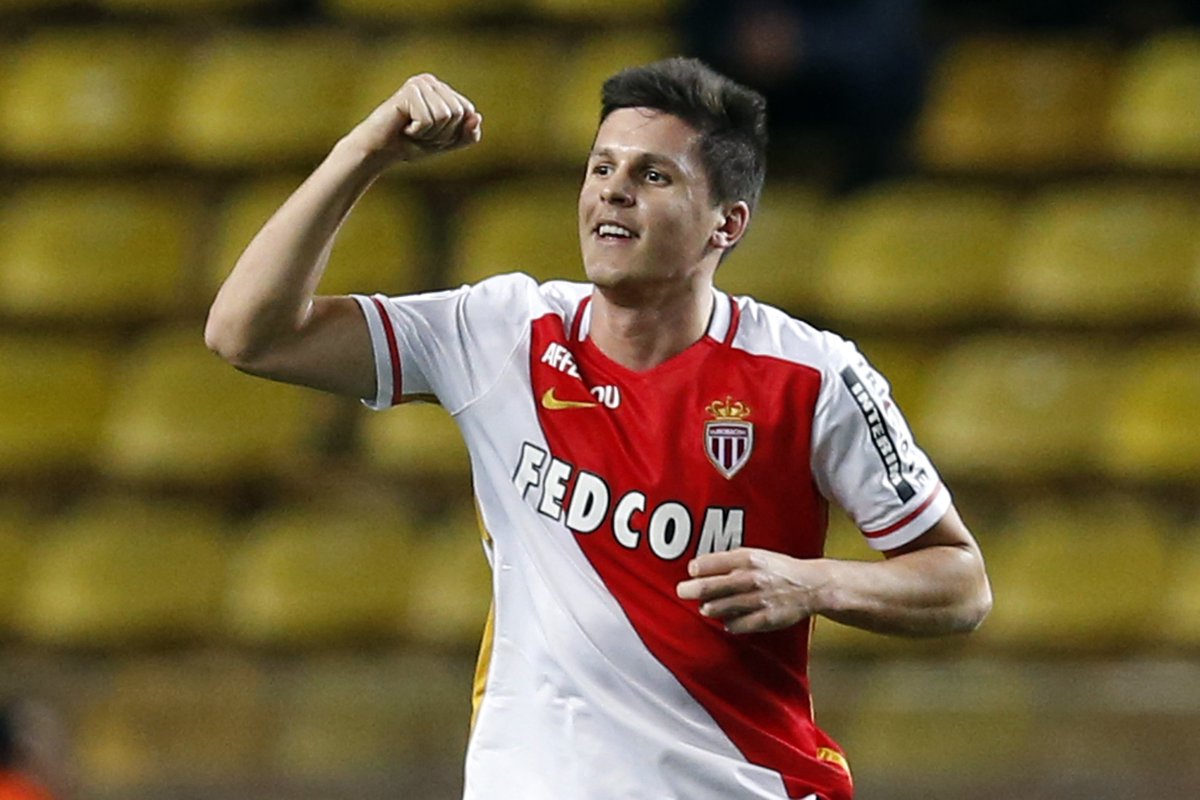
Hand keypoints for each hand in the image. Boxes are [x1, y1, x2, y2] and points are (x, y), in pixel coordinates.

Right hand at [345, 73, 482, 166]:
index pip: (468, 112)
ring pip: (445, 116)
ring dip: (429, 133)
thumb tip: (476, 116)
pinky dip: (418, 131)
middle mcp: (431, 81)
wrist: (380, 151)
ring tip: (412, 129)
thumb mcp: (447, 143)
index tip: (432, 134)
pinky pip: (428, 119)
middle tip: (420, 133)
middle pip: (458, 113)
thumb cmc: (411, 145)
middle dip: (442, 133)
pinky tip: (404, 126)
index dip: (453, 132)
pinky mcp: (409, 91)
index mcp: (442, 90)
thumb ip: (467, 134)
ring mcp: (419, 83)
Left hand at [676, 548, 828, 633]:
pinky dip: (729, 624)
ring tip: (706, 607)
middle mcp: (750, 578)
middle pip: (709, 587)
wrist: (811, 585)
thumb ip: (730, 561)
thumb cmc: (778, 569)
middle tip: (682, 591)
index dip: (696, 568)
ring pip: (719, 608)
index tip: (691, 572)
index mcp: (748, 559)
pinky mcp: (765, 619)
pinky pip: (737, 625)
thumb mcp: (755, 556)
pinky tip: (728, 621)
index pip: (710, 562)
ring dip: (708, 608)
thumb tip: (699, 569)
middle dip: (691, 590)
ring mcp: (757, 600)